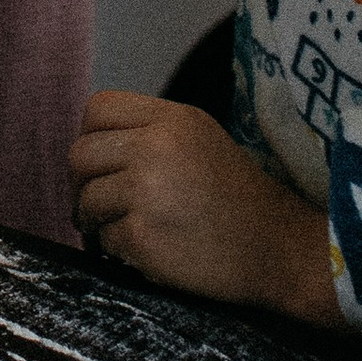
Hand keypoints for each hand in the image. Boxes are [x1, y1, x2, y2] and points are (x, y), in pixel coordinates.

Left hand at [68, 93, 340, 323]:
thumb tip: (93, 145)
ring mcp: (147, 193)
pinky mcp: (143, 237)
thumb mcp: (200, 139)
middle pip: (80, 154)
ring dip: (95, 221)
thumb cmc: (240, 199)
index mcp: (171, 120)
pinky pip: (105, 240)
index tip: (100, 164)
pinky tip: (145, 251)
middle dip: (80, 184)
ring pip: (86, 200)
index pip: (98, 109)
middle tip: (93, 205)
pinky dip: (117, 250)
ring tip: (117, 230)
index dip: (91, 137)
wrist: (281, 250)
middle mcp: (155, 148)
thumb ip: (150, 132)